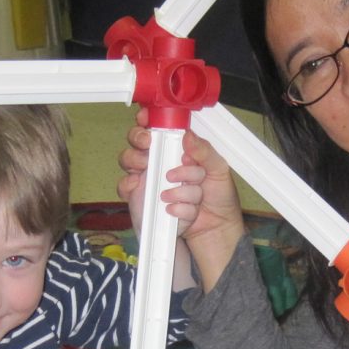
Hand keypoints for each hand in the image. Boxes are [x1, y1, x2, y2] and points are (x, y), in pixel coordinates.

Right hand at [118, 108, 244, 290]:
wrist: (214, 230)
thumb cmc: (217, 197)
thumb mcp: (218, 169)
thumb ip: (204, 151)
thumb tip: (187, 134)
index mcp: (178, 149)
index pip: (156, 128)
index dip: (147, 120)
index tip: (147, 118)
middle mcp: (159, 161)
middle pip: (135, 141)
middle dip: (140, 139)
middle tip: (150, 144)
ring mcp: (147, 179)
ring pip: (130, 162)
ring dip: (148, 167)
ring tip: (173, 181)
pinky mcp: (140, 198)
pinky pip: (129, 188)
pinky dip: (148, 193)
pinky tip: (167, 201)